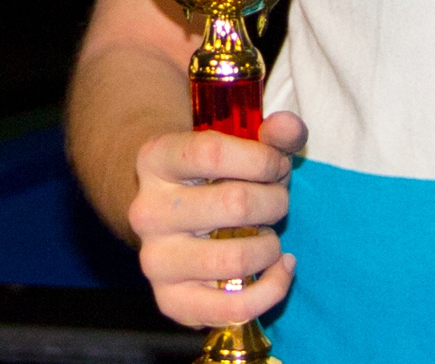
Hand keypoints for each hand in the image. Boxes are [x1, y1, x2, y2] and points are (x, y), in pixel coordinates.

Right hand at [130, 111, 303, 328]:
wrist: (172, 218)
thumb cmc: (215, 176)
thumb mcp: (239, 144)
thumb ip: (271, 133)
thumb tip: (288, 127)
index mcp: (155, 159)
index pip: (213, 153)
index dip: (261, 159)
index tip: (276, 165)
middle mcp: (146, 210)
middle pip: (235, 203)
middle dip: (274, 201)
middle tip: (275, 200)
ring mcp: (155, 259)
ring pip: (236, 256)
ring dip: (271, 245)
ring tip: (269, 236)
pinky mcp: (171, 300)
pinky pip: (233, 308)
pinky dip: (272, 289)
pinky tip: (280, 268)